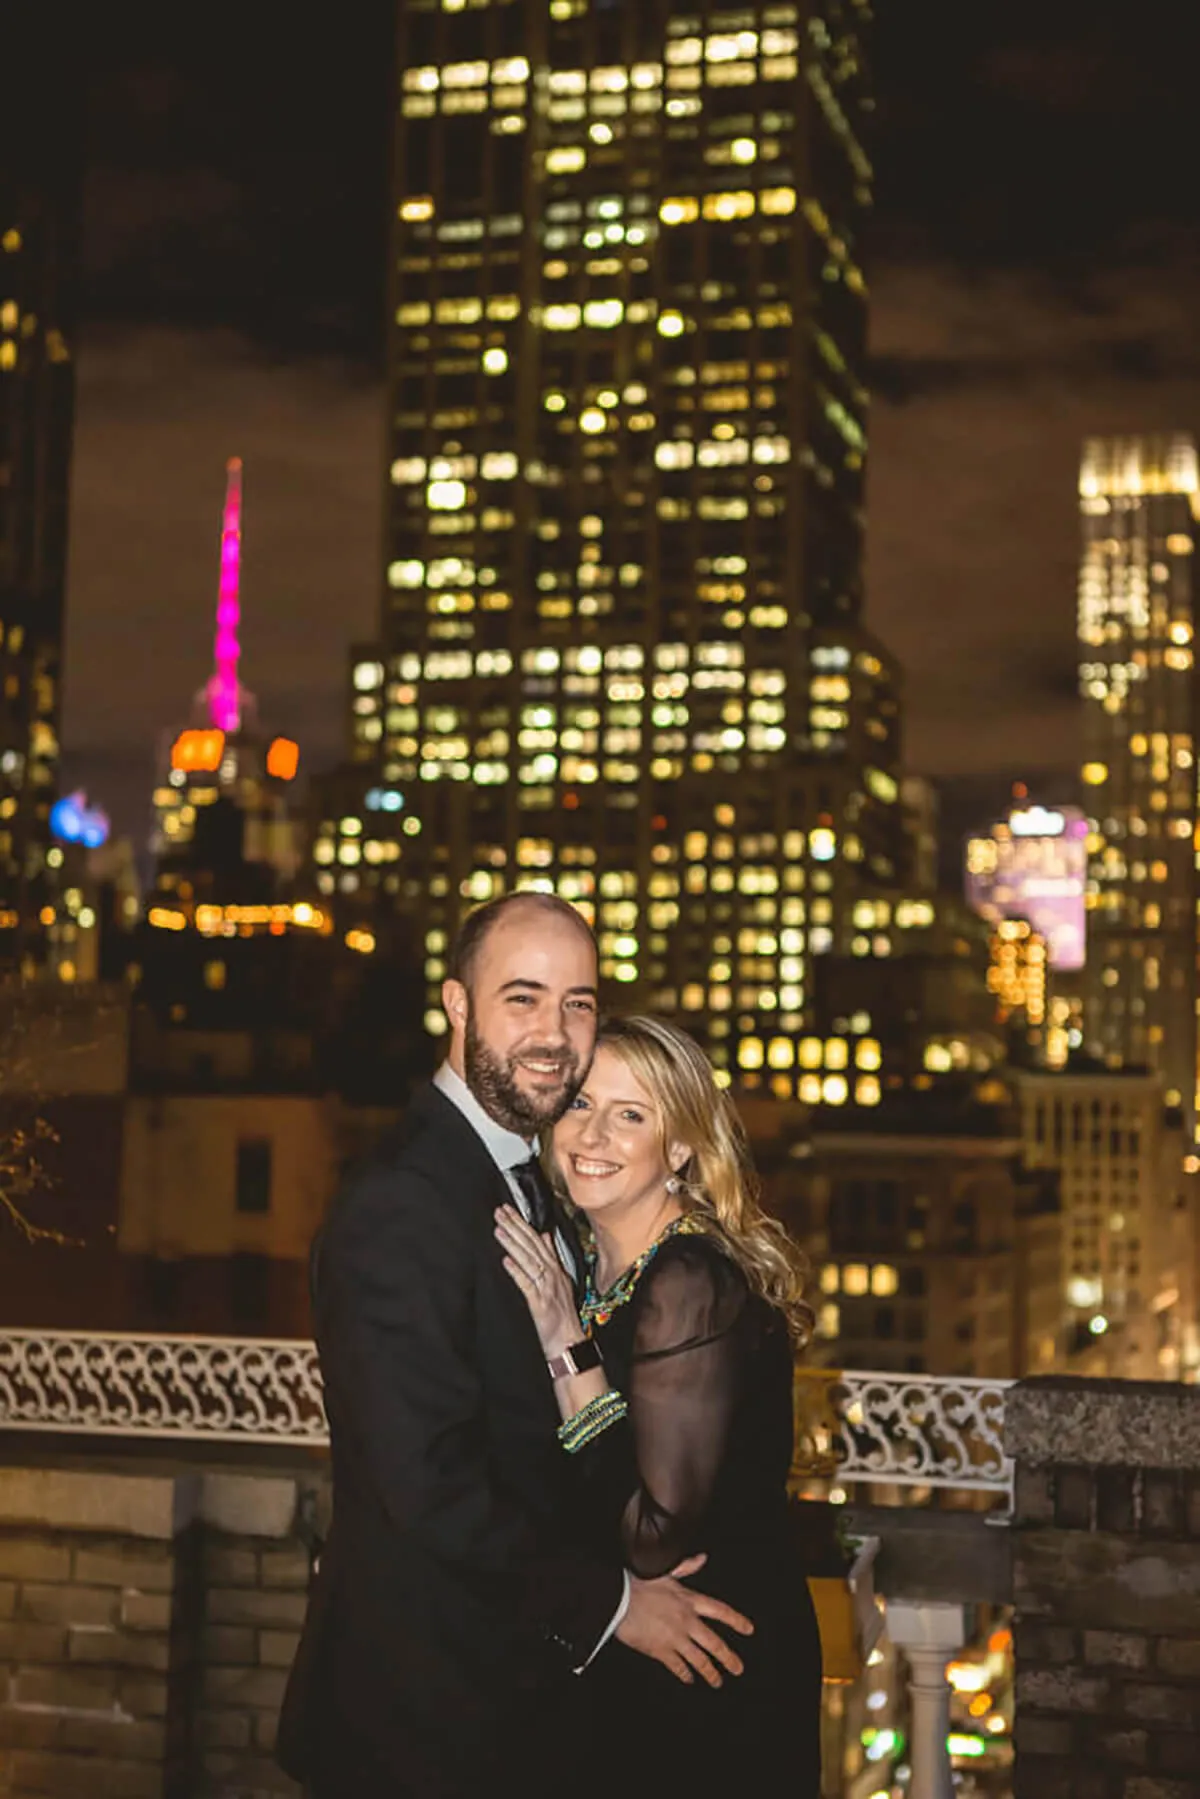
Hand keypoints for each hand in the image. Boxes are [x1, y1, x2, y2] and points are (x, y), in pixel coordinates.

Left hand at [494, 1205, 581, 1357]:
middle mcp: (553, 1274)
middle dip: (515, 1227)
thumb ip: (552, 1256)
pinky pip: (527, 1284)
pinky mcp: (540, 1303)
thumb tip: (546, 1235)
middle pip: (532, 1246)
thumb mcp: (561, 1280)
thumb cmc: (562, 1315)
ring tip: (499, 1230)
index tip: (509, 1210)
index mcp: (556, 1268)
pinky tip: (506, 1261)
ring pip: (529, 1260)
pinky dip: (517, 1271)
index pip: (538, 1240)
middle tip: (500, 1212)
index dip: (523, 1224)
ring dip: (513, 1244)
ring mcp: (547, 1287)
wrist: (569, 1342)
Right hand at [616, 1554, 753, 1687]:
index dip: (736, 1621)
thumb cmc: (639, 1582)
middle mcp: (687, 1621)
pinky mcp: (661, 1651)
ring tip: (717, 1681)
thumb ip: (686, 1567)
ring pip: (700, 1660)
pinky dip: (685, 1674)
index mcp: (689, 1600)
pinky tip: (689, 1679)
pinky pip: (678, 1667)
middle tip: (738, 1668)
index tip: (748, 1629)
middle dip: (728, 1658)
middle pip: (715, 1643)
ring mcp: (675, 1638)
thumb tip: (702, 1558)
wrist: (618, 1598)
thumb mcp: (666, 1571)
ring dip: (710, 1672)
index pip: (720, 1611)